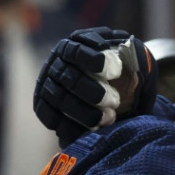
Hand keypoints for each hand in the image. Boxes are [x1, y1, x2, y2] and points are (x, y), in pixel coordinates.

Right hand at [33, 27, 157, 146]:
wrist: (114, 89)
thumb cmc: (124, 70)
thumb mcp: (131, 57)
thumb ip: (131, 54)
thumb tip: (131, 51)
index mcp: (76, 44)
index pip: (79, 51)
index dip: (95, 61)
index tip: (117, 71)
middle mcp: (57, 63)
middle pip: (70, 79)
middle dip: (95, 94)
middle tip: (115, 102)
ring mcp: (47, 84)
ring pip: (61, 100)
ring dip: (85, 113)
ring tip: (110, 119)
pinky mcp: (43, 105)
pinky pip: (51, 118)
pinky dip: (71, 128)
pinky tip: (92, 131)